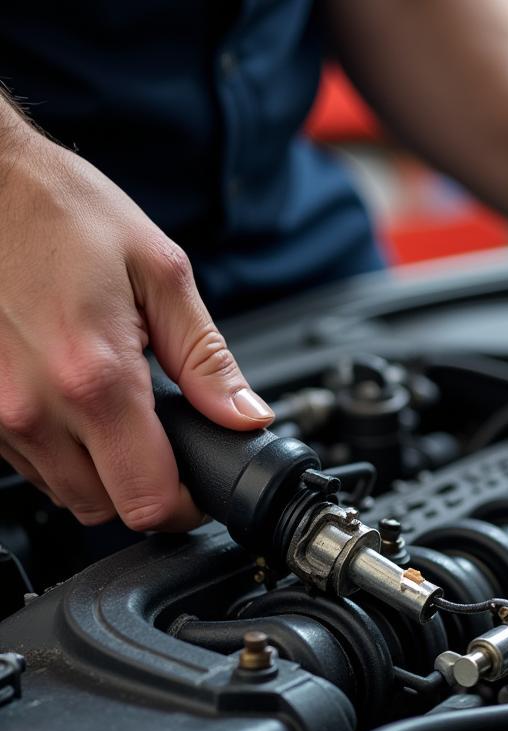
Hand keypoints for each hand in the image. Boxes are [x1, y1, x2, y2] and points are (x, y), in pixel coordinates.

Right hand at [0, 123, 273, 528]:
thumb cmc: (58, 210)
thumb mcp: (159, 273)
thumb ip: (207, 359)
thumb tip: (246, 415)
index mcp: (96, 377)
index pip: (150, 499)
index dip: (186, 506)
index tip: (199, 485)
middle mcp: (35, 408)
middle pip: (108, 510)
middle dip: (147, 489)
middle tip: (166, 445)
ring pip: (65, 493)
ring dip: (102, 474)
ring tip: (118, 415)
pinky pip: (27, 464)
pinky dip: (60, 452)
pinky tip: (74, 404)